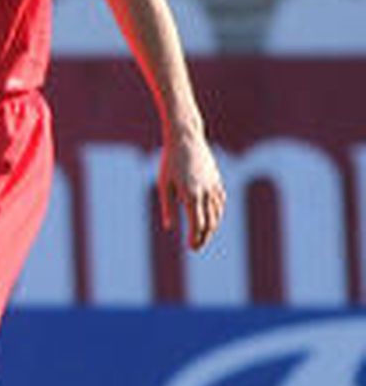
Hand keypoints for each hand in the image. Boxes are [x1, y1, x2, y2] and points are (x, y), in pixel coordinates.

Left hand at [158, 130, 224, 251]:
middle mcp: (206, 192)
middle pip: (210, 222)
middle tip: (196, 247)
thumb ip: (168, 207)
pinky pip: (221, 201)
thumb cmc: (170, 161)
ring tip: (203, 236)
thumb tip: (170, 228)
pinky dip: (218, 213)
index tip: (191, 247)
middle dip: (204, 237)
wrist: (186, 138)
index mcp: (191, 195)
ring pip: (217, 213)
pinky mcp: (217, 179)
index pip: (197, 224)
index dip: (195, 238)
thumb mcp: (164, 184)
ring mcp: (214, 185)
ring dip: (212, 227)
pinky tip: (213, 218)